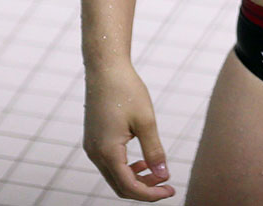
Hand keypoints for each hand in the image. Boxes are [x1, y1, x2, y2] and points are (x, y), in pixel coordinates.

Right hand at [83, 63, 174, 201]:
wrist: (105, 69)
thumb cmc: (126, 90)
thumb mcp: (146, 121)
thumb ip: (154, 151)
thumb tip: (163, 175)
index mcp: (107, 151)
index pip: (129, 186)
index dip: (150, 193)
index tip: (170, 190)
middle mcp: (95, 153)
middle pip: (120, 186)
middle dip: (145, 189)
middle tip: (167, 185)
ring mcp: (92, 147)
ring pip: (114, 176)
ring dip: (136, 179)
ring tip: (158, 172)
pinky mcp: (94, 140)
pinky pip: (110, 163)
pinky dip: (127, 168)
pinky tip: (143, 161)